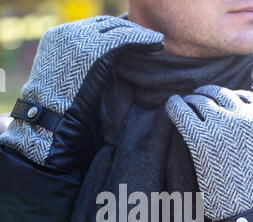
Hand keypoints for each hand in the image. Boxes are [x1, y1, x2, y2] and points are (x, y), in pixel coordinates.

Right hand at [0, 16, 162, 176]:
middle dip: (128, 29)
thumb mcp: (66, 85)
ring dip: (139, 33)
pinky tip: (158, 44)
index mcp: (57, 39)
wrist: (51, 123)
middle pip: (104, 24)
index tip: (130, 38)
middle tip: (148, 37)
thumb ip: (81, 71)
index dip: (112, 32)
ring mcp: (80, 39)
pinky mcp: (95, 50)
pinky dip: (143, 40)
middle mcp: (67, 33)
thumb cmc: (59, 116)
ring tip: (158, 40)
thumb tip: (99, 74)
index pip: (90, 28)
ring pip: (117, 28)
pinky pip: (125, 38)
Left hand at [166, 85, 252, 221]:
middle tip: (195, 100)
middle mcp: (245, 117)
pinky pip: (182, 111)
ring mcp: (223, 126)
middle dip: (205, 96)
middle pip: (219, 94)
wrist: (249, 212)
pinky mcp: (201, 138)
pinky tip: (171, 105)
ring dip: (190, 101)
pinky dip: (175, 105)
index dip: (226, 98)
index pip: (242, 95)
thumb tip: (245, 116)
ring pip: (200, 100)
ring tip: (183, 104)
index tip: (215, 102)